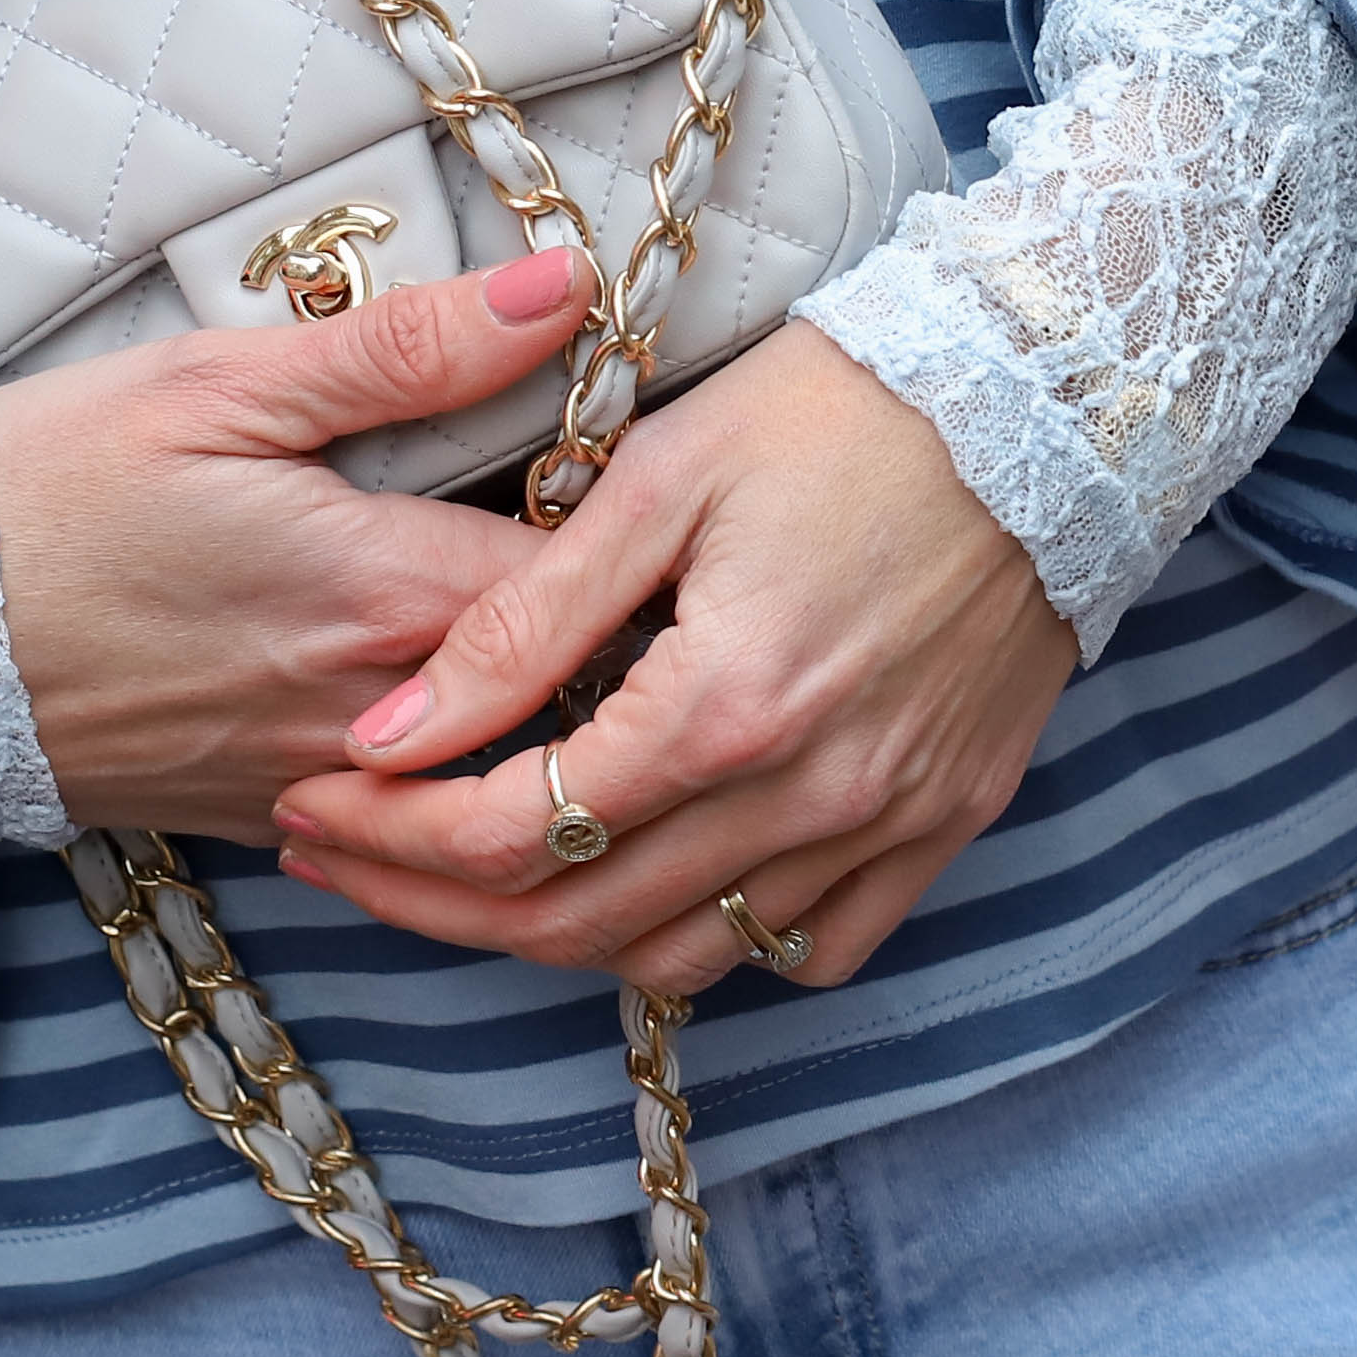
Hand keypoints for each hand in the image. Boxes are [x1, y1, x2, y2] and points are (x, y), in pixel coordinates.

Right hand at [0, 252, 594, 839]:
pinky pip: (403, 805)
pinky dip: (440, 757)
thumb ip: (403, 350)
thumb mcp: (218, 387)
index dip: (642, 535)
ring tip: (556, 631)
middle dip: (611, 628)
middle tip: (636, 560)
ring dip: (534, 701)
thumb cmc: (51, 491)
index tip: (657, 484)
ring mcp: (326, 778)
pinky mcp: (267, 813)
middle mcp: (380, 711)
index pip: (600, 584)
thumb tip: (562, 290)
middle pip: (569, 688)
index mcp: (388, 592)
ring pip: (494, 759)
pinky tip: (425, 691)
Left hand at [265, 323, 1076, 996]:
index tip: (311, 808)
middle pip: (580, 922)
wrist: (1045, 398)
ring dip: (560, 935)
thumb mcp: (654, 481)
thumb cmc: (834, 411)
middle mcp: (810, 794)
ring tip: (468, 876)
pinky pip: (815, 947)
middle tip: (344, 860)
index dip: (390, 837)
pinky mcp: (947, 821)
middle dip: (434, 905)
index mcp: (725, 705)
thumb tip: (387, 732)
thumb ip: (517, 624)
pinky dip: (718, 941)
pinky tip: (651, 877)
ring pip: (686, 958)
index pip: (516, 831)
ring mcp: (889, 822)